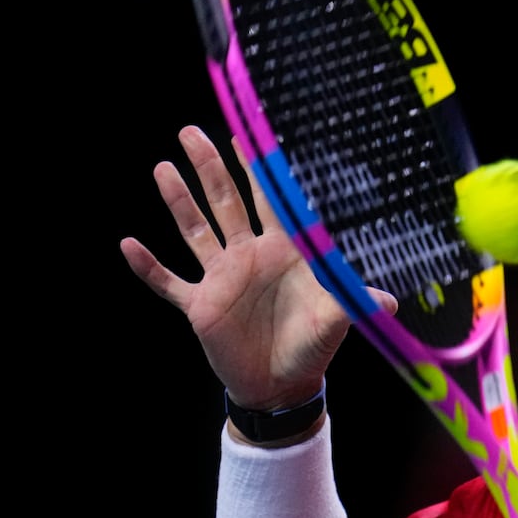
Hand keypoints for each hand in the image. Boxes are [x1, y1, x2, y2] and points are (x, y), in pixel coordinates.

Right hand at [120, 126, 393, 410]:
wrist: (282, 386)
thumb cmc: (313, 348)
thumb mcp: (335, 322)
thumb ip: (354, 303)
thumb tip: (389, 303)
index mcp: (282, 251)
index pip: (270, 201)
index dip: (259, 170)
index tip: (247, 133)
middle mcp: (249, 256)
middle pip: (226, 202)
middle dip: (210, 168)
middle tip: (191, 132)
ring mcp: (221, 278)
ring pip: (196, 230)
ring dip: (179, 201)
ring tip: (162, 168)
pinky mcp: (200, 304)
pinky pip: (169, 282)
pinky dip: (148, 267)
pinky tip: (128, 245)